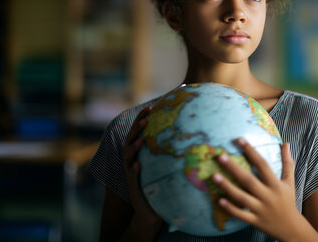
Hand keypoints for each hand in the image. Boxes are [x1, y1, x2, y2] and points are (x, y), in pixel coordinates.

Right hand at [122, 106, 162, 229]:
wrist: (149, 211)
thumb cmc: (158, 186)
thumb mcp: (163, 166)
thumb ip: (170, 151)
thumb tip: (189, 134)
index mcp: (138, 153)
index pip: (138, 132)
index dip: (141, 119)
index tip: (150, 107)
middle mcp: (131, 160)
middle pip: (131, 139)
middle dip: (137, 127)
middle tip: (146, 117)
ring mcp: (130, 173)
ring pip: (128, 156)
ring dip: (134, 146)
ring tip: (141, 139)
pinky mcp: (133, 187)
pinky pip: (132, 177)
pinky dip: (133, 170)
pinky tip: (137, 164)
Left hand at [212, 139, 312, 240]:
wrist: (292, 228)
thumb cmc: (288, 201)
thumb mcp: (289, 182)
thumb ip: (287, 163)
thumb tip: (286, 143)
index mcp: (276, 185)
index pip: (263, 165)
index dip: (251, 151)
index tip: (240, 139)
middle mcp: (268, 196)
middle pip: (249, 181)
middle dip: (234, 168)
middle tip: (220, 156)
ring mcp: (261, 209)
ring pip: (242, 198)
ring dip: (227, 187)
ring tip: (214, 176)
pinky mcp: (255, 221)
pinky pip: (241, 214)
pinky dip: (231, 208)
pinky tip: (219, 200)